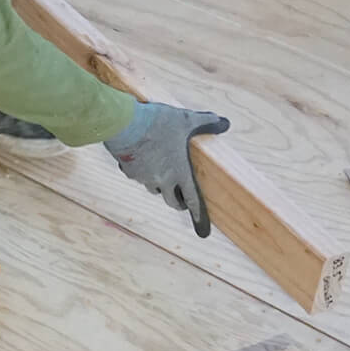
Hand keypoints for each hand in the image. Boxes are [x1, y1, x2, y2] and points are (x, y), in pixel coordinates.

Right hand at [103, 101, 230, 235]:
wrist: (124, 124)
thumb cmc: (157, 123)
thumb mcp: (186, 120)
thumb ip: (206, 123)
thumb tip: (225, 123)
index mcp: (179, 172)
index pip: (192, 199)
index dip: (199, 214)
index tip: (203, 230)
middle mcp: (162, 180)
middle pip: (172, 200)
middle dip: (178, 202)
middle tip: (181, 201)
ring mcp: (143, 177)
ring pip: (154, 188)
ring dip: (160, 185)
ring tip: (161, 172)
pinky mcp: (128, 171)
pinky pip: (138, 176)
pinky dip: (142, 171)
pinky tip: (141, 157)